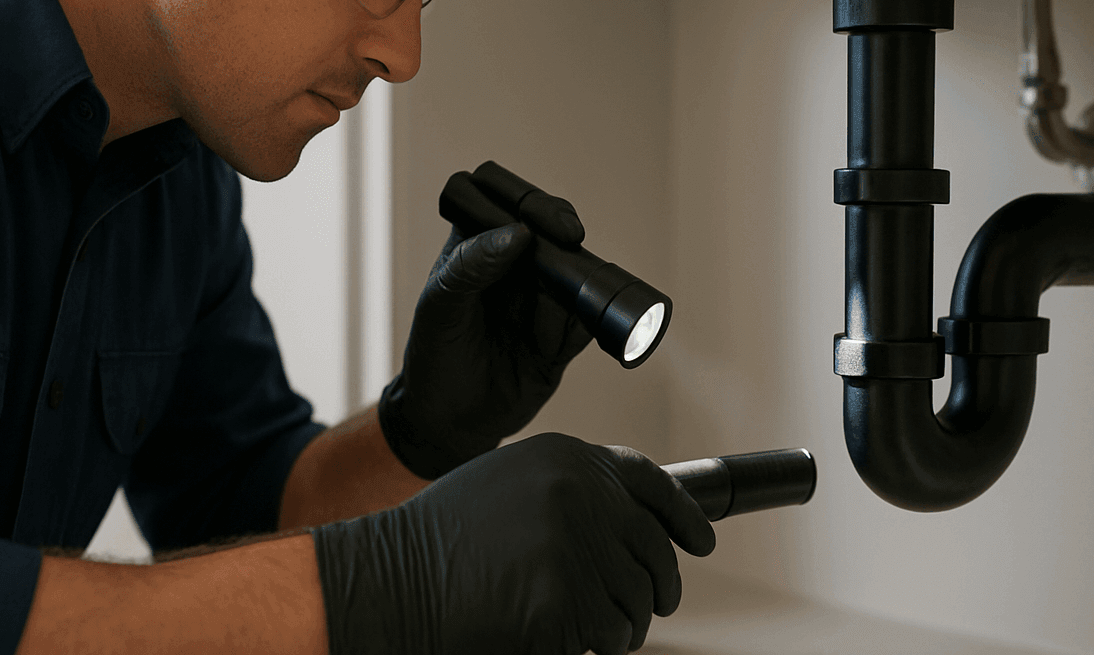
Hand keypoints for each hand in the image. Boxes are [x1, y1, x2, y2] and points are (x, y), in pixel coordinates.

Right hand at [313, 433, 718, 654]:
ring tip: (579, 623)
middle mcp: (581, 493)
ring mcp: (575, 546)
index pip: (650, 483)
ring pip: (640, 601)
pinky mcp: (567, 601)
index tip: (701, 543)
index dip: (683, 517)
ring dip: (621, 624)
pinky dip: (593, 647)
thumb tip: (633, 520)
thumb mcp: (510, 486)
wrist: (391, 580)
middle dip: (658, 586)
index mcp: (567, 458)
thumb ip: (571, 491)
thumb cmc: (443, 540)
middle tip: (649, 606)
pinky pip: (610, 636)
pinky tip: (556, 636)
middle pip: (655, 550)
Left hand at [379, 189, 591, 479]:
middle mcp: (516, 265)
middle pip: (553, 229)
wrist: (448, 422)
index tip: (536, 223)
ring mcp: (544, 298)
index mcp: (480, 243)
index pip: (507, 201)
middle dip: (563, 237)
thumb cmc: (434, 354)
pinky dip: (595, 319)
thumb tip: (518, 232)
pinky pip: (590, 318)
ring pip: (578, 271)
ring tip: (559, 302)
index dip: (526, 201)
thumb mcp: (441, 306)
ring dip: (580, 280)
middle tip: (566, 244)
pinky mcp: (566, 335)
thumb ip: (472, 265)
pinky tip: (577, 330)